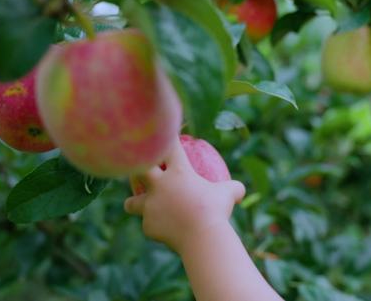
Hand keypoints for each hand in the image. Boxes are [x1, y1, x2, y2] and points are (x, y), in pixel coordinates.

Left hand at [123, 137, 244, 253]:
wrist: (202, 237)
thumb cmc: (216, 211)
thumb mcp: (230, 195)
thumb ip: (233, 189)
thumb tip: (239, 189)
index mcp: (179, 172)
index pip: (169, 147)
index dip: (165, 138)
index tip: (163, 133)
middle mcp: (159, 185)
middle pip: (138, 169)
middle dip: (134, 165)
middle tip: (138, 167)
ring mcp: (150, 206)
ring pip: (131, 203)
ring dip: (133, 203)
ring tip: (135, 204)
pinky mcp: (148, 226)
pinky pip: (149, 225)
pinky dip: (155, 227)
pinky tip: (163, 231)